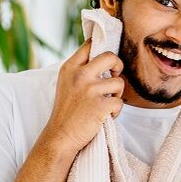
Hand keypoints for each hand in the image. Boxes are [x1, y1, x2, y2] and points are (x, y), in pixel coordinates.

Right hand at [39, 40, 124, 156]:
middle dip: (118, 66)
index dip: (102, 47)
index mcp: (70, 67)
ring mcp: (90, 90)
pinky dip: (116, 111)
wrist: (60, 137)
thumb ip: (80, 70)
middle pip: (110, 56)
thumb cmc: (66, 111)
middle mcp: (79, 75)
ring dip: (117, 94)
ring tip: (106, 103)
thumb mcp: (66, 83)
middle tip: (114, 76)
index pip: (90, 45)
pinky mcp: (100, 105)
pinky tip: (106, 116)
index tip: (107, 58)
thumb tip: (104, 58)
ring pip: (119, 82)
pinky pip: (120, 102)